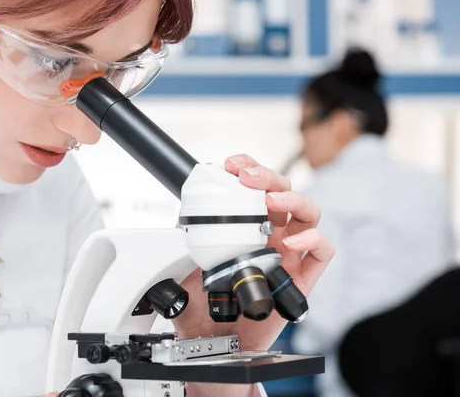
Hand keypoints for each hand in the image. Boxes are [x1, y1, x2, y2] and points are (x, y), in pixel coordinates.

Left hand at [172, 154, 334, 396]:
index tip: (232, 165)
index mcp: (249, 226)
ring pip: (308, 213)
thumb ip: (190, 238)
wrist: (213, 339)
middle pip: (284, 193)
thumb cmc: (206, 303)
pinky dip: (311, 239)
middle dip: (268, 177)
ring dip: (293, 200)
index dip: (249, 170)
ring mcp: (290, 254)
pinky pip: (322, 250)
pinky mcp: (303, 277)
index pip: (257, 188)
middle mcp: (273, 235)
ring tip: (272, 202)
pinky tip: (289, 243)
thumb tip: (182, 217)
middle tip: (248, 178)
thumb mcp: (190, 263)